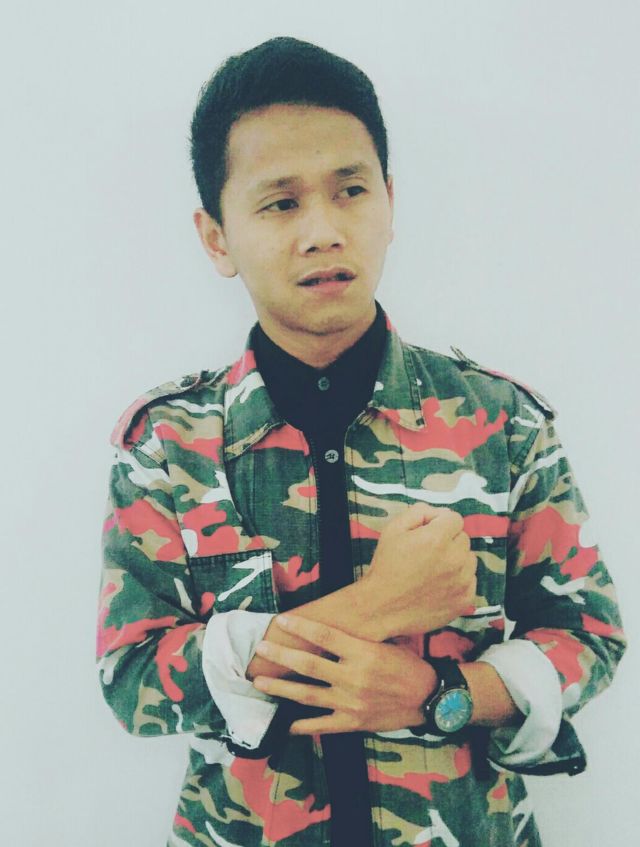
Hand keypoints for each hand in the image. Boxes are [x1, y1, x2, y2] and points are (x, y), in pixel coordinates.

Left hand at [251, 615, 436, 734]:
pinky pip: (321, 724)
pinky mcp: (352, 722)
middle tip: (261, 649)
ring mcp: (351, 702)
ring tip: (260, 682)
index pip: (324, 636)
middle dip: (281, 656)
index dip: (300, 627)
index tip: (281, 621)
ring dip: (281, 688)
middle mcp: (354, 677)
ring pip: (307, 694)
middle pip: (308, 664)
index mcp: (363, 652)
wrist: (428, 698)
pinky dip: (301, 725)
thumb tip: (326, 629)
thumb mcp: (385, 644)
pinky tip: (285, 722)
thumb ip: (356, 640)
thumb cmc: (407, 666)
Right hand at [359, 502, 476, 638]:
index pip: (454, 518)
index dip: (439, 523)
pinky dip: (459, 581)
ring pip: (469, 559)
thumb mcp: (393, 530)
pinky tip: (439, 585)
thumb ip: (418, 512)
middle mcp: (455, 558)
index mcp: (437, 538)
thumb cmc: (386, 567)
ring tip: (434, 570)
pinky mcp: (465, 600)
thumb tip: (437, 513)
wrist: (382, 608)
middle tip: (427, 553)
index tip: (427, 533)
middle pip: (463, 538)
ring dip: (456, 560)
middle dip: (448, 541)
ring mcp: (462, 581)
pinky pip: (471, 581)